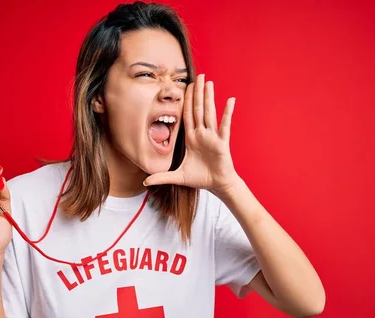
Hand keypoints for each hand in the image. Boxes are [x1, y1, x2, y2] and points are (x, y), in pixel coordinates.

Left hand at [143, 74, 240, 193]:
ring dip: (208, 97)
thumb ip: (161, 177)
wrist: (217, 185)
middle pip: (198, 109)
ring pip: (209, 113)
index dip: (186, 101)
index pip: (188, 115)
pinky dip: (227, 113)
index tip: (185, 87)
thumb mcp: (178, 177)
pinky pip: (224, 125)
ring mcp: (212, 137)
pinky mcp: (221, 142)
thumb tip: (145, 182)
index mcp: (192, 138)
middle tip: (198, 76)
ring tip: (208, 82)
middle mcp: (202, 134)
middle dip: (197, 93)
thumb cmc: (201, 178)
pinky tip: (230, 100)